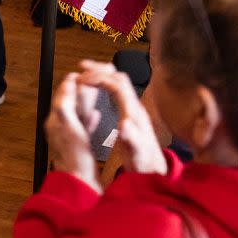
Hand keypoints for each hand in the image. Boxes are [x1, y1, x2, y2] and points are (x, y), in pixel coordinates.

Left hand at [45, 71, 101, 191]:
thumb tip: (67, 84)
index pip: (61, 96)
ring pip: (77, 113)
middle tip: (89, 80)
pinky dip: (89, 118)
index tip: (81, 72)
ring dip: (85, 102)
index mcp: (55, 121)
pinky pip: (83, 127)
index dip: (70, 83)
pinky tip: (96, 115)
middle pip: (69, 103)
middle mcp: (60, 128)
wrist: (80, 182)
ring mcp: (69, 137)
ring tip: (94, 92)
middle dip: (79, 90)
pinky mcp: (79, 146)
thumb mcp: (69, 126)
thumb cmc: (75, 157)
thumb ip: (66, 104)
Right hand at [77, 60, 167, 175]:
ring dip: (103, 74)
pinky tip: (97, 88)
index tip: (82, 79)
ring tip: (87, 72)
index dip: (99, 78)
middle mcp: (136, 108)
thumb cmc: (143, 164)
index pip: (117, 86)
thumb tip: (124, 124)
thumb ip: (130, 140)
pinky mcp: (132, 114)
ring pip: (120, 82)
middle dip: (100, 70)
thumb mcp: (135, 155)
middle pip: (120, 78)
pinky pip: (119, 91)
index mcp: (134, 114)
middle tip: (82, 67)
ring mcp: (135, 110)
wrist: (155, 171)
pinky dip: (106, 84)